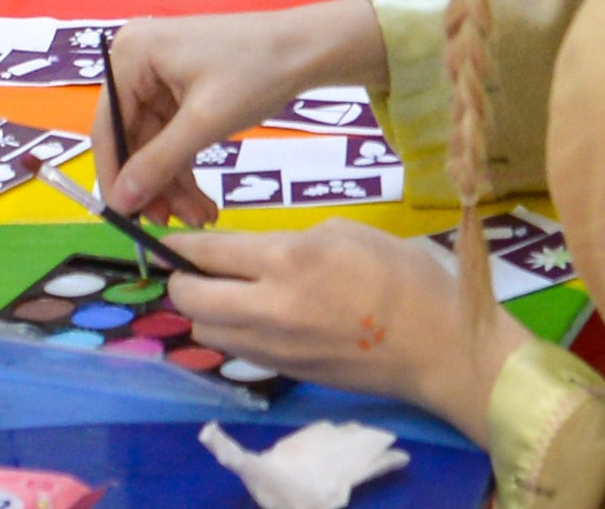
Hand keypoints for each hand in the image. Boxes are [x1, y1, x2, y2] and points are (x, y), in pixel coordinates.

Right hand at [102, 0, 389, 223]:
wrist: (306, 48)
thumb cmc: (254, 73)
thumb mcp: (203, 122)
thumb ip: (157, 164)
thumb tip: (119, 204)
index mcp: (130, 55)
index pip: (108, 129)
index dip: (116, 178)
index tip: (128, 222)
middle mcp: (137, 61)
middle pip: (132, 138)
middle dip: (155, 184)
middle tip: (172, 224)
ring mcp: (160, 74)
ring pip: (154, 143)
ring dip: (174, 183)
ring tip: (201, 217)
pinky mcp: (181, 87)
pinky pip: (173, 135)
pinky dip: (185, 167)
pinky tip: (202, 201)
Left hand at [161, 221, 526, 443]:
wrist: (433, 343)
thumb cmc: (397, 273)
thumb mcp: (344, 231)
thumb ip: (293, 241)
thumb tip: (262, 254)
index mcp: (286, 260)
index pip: (209, 254)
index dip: (182, 246)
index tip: (170, 240)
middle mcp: (268, 308)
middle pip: (192, 302)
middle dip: (180, 282)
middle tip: (187, 268)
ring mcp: (274, 348)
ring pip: (207, 333)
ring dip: (202, 312)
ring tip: (217, 292)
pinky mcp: (284, 373)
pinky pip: (237, 352)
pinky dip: (229, 333)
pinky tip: (247, 316)